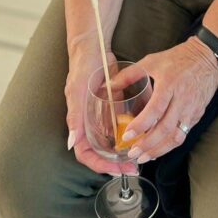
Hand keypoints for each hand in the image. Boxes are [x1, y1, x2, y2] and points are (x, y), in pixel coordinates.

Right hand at [64, 41, 137, 175]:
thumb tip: (72, 143)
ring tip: (141, 156)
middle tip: (134, 167)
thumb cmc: (83, 67)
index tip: (115, 170)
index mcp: (79, 123)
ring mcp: (103, 116)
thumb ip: (75, 116)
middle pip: (102, 151)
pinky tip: (145, 135)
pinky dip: (132, 133)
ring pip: (113, 141)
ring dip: (126, 151)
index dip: (99, 164)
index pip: (86, 153)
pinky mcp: (114, 107)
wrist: (95, 47)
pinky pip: (123, 125)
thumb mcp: (78, 91)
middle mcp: (91, 123)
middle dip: (116, 163)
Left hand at [110, 37, 217, 164]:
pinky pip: (183, 134)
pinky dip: (170, 144)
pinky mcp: (197, 115)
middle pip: (165, 129)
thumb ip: (129, 75)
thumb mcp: (152, 61)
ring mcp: (191, 109)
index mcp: (169, 84)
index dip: (141, 125)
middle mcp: (182, 100)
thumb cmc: (178, 59)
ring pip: (176, 137)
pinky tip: (158, 148)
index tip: (127, 135)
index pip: (155, 110)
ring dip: (159, 150)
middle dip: (147, 145)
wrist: (207, 58)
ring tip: (144, 157)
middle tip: (132, 153)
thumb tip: (108, 86)